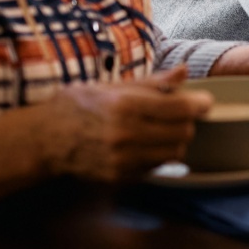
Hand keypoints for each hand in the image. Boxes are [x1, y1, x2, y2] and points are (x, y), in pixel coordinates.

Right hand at [40, 65, 212, 180]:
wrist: (44, 140)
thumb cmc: (77, 105)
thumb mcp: (112, 86)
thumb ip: (152, 82)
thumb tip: (184, 71)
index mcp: (125, 106)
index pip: (180, 109)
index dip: (198, 104)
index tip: (203, 101)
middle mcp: (126, 135)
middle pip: (183, 132)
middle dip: (186, 121)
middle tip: (180, 112)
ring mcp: (123, 160)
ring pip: (174, 153)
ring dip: (176, 139)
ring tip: (162, 128)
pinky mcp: (120, 177)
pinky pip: (157, 167)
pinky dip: (159, 154)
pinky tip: (146, 143)